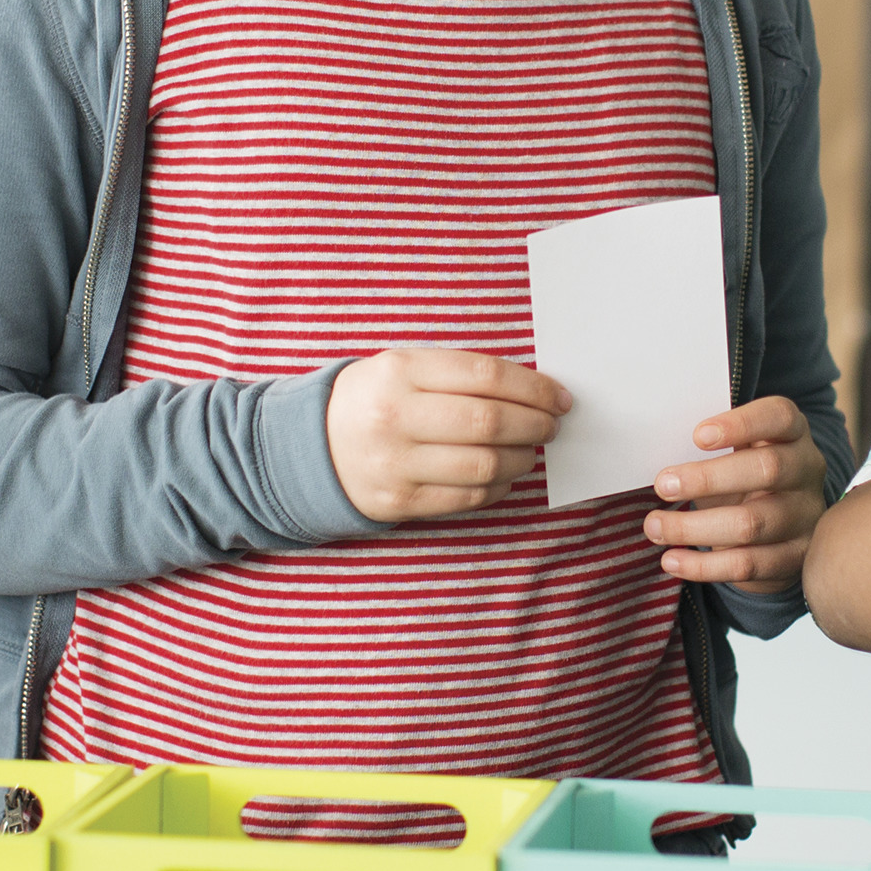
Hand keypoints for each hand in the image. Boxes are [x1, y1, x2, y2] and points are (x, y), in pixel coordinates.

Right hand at [328, 350, 564, 521]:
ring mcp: (396, 463)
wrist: (311, 448)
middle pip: (490, 422)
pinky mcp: (400, 502)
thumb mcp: (403, 367)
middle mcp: (396, 417)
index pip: (485, 376)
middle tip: (551, 425)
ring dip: (522, 458)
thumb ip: (459, 374)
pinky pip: (468, 497)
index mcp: (400, 371)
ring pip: (485, 465)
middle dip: (535, 424)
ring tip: (529, 450)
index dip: (533, 387)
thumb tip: (533, 390)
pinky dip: (499, 486)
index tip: (558, 397)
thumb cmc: (374, 400)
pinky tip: (504, 474)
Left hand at [645, 396, 826, 592]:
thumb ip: (707, 445)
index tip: (697, 436)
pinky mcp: (795, 557)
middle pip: (768, 469)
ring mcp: (805, 516)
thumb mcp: (734, 451)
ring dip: (695, 527)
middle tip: (662, 484)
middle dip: (709, 478)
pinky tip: (671, 559)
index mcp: (791, 433)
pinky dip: (704, 565)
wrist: (780, 526)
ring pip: (752, 523)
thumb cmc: (743, 476)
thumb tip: (655, 456)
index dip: (741, 424)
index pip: (779, 417)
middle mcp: (806, 470)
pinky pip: (748, 564)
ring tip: (654, 526)